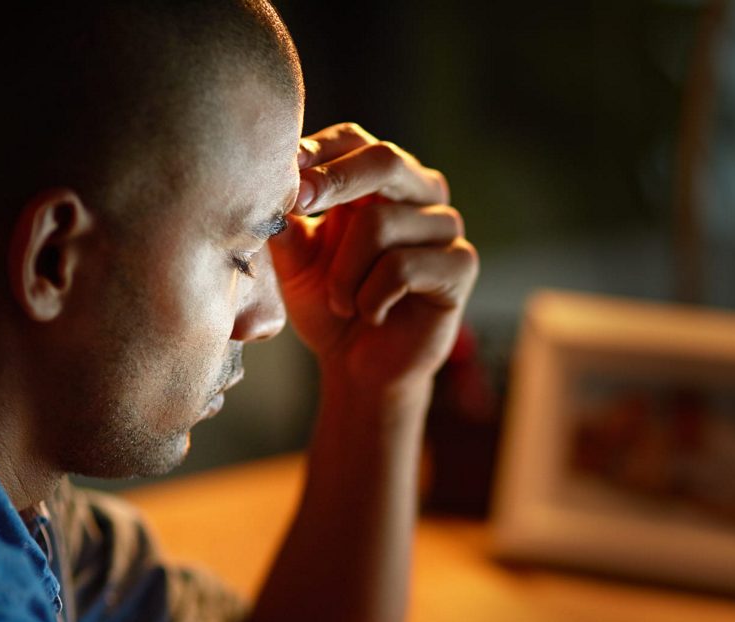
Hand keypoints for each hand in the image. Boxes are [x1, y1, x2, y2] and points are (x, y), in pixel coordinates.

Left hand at [269, 124, 477, 391]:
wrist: (359, 367)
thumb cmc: (330, 306)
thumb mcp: (296, 261)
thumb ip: (287, 224)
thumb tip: (274, 190)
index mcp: (381, 181)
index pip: (356, 140)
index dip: (320, 151)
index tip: (285, 172)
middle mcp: (420, 193)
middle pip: (385, 159)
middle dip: (334, 182)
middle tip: (297, 205)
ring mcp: (445, 227)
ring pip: (381, 223)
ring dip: (343, 273)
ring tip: (341, 303)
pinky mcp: (461, 266)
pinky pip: (402, 267)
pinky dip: (370, 297)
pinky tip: (371, 314)